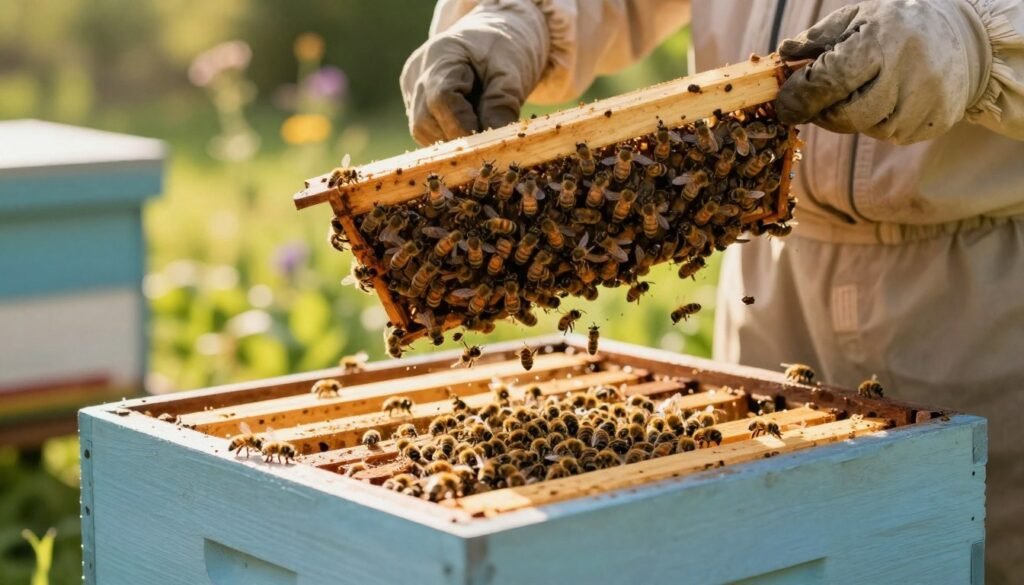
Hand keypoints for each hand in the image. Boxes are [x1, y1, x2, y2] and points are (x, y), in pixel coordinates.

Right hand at [400, 1, 549, 145]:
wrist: (492, 38)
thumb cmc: (503, 49)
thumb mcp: (512, 71)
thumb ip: (502, 103)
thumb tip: (491, 141)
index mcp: (441, 55)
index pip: (441, 98)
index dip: (462, 126)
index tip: (487, 141)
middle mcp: (417, 73)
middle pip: (424, 120)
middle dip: (457, 138)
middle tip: (488, 142)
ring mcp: (411, 90)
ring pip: (422, 131)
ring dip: (453, 140)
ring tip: (481, 129)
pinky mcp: (414, 104)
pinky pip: (427, 131)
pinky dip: (449, 136)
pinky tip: (470, 126)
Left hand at [776, 0, 986, 143]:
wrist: (966, 36)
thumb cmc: (897, 25)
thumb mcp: (858, 18)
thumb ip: (818, 38)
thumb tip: (782, 55)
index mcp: (883, 40)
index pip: (831, 80)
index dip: (801, 97)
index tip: (784, 105)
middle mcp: (908, 71)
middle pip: (847, 116)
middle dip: (824, 114)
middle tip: (818, 103)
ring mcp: (928, 99)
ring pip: (869, 129)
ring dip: (853, 118)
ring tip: (863, 91)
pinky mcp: (938, 119)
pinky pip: (894, 135)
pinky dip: (881, 123)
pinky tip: (890, 99)